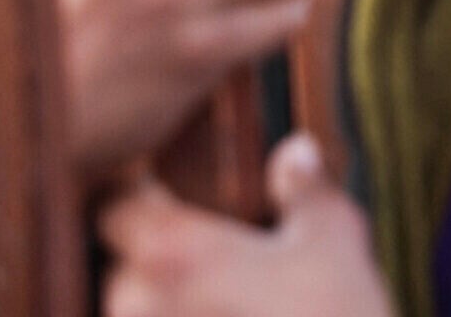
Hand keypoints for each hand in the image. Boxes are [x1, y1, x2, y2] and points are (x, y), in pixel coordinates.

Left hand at [100, 133, 391, 316]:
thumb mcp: (335, 240)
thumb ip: (306, 189)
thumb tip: (295, 149)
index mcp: (172, 253)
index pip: (115, 206)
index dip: (140, 197)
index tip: (171, 195)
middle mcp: (137, 307)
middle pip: (124, 269)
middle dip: (164, 263)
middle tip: (224, 263)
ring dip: (173, 311)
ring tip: (233, 308)